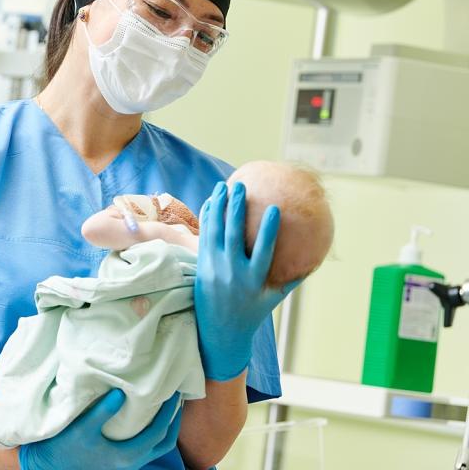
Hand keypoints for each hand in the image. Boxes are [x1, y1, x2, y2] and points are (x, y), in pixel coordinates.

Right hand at [18, 389, 181, 469]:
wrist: (49, 466)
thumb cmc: (64, 447)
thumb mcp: (82, 428)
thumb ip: (102, 411)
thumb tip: (122, 393)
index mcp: (127, 456)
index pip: (158, 432)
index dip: (168, 413)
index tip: (173, 393)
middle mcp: (132, 464)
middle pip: (164, 443)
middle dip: (174, 421)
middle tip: (177, 398)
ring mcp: (126, 465)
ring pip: (156, 447)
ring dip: (165, 427)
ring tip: (166, 406)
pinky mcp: (119, 462)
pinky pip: (146, 447)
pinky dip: (153, 433)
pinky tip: (146, 418)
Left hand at [195, 181, 301, 380]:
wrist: (220, 333)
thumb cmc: (252, 313)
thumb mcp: (274, 299)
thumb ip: (292, 278)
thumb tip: (315, 260)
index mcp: (253, 280)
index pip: (263, 250)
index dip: (268, 229)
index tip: (275, 208)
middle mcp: (232, 272)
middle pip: (233, 235)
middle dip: (235, 208)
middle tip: (240, 186)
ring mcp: (214, 268)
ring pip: (214, 232)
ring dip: (217, 207)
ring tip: (222, 185)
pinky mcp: (202, 266)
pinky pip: (204, 238)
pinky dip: (207, 219)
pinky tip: (211, 202)